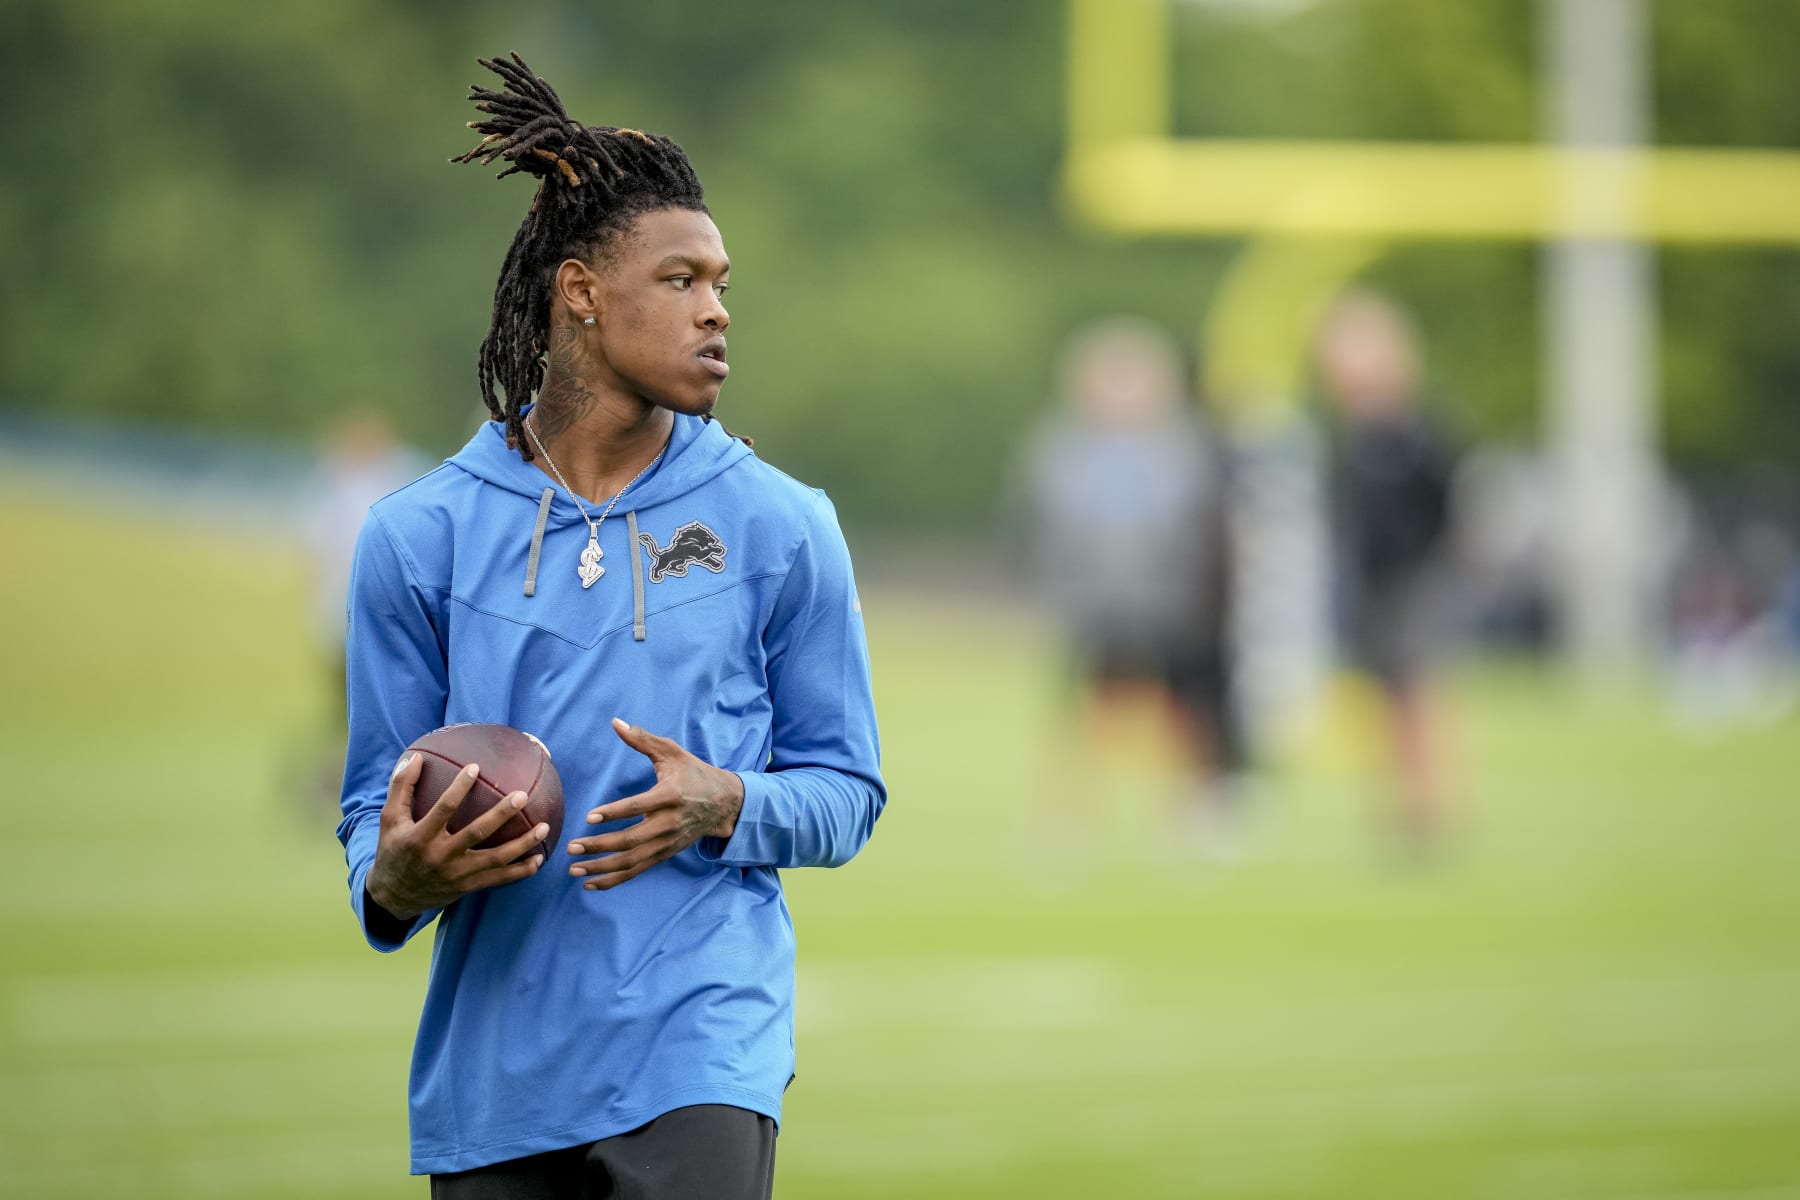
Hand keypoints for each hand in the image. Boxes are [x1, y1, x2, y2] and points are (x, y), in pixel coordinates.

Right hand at [366, 753, 549, 919]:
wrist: (393, 897)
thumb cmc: (394, 850)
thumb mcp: (390, 819)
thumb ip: (402, 787)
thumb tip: (416, 756)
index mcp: (420, 837)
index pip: (443, 808)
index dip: (459, 788)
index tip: (475, 767)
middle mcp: (440, 856)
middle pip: (476, 833)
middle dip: (501, 814)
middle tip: (522, 795)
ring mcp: (456, 874)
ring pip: (495, 860)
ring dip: (521, 844)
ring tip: (544, 826)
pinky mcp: (466, 887)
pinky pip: (498, 880)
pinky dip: (520, 872)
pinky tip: (538, 859)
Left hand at [565, 718, 744, 890]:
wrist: (725, 803)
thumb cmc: (694, 773)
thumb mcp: (672, 752)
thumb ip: (643, 740)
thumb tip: (615, 723)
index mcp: (670, 796)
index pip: (639, 807)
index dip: (614, 812)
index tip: (590, 816)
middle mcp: (669, 823)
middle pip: (631, 840)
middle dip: (600, 846)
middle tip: (572, 846)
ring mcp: (667, 843)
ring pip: (632, 861)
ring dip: (602, 868)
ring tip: (574, 869)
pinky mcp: (665, 854)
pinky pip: (637, 871)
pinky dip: (614, 880)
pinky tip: (591, 884)